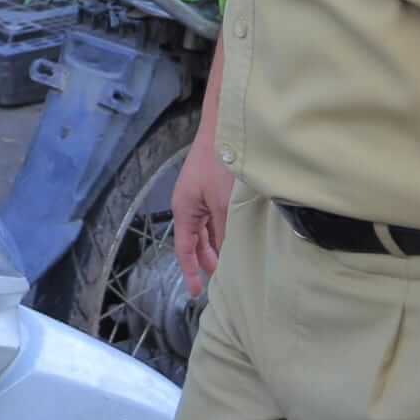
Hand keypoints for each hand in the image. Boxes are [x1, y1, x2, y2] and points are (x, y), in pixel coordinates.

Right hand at [171, 132, 233, 298]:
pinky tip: (235, 235)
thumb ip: (225, 231)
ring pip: (206, 229)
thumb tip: (230, 255)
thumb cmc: (219, 163)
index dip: (190, 272)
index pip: (184, 249)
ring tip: (230, 262)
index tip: (196, 292)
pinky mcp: (210, 187)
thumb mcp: (223, 204)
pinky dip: (222, 230)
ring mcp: (199, 195)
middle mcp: (188, 204)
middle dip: (205, 260)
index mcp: (184, 210)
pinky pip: (214, 217)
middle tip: (219, 280)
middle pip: (194, 240)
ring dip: (215, 245)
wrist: (224, 127)